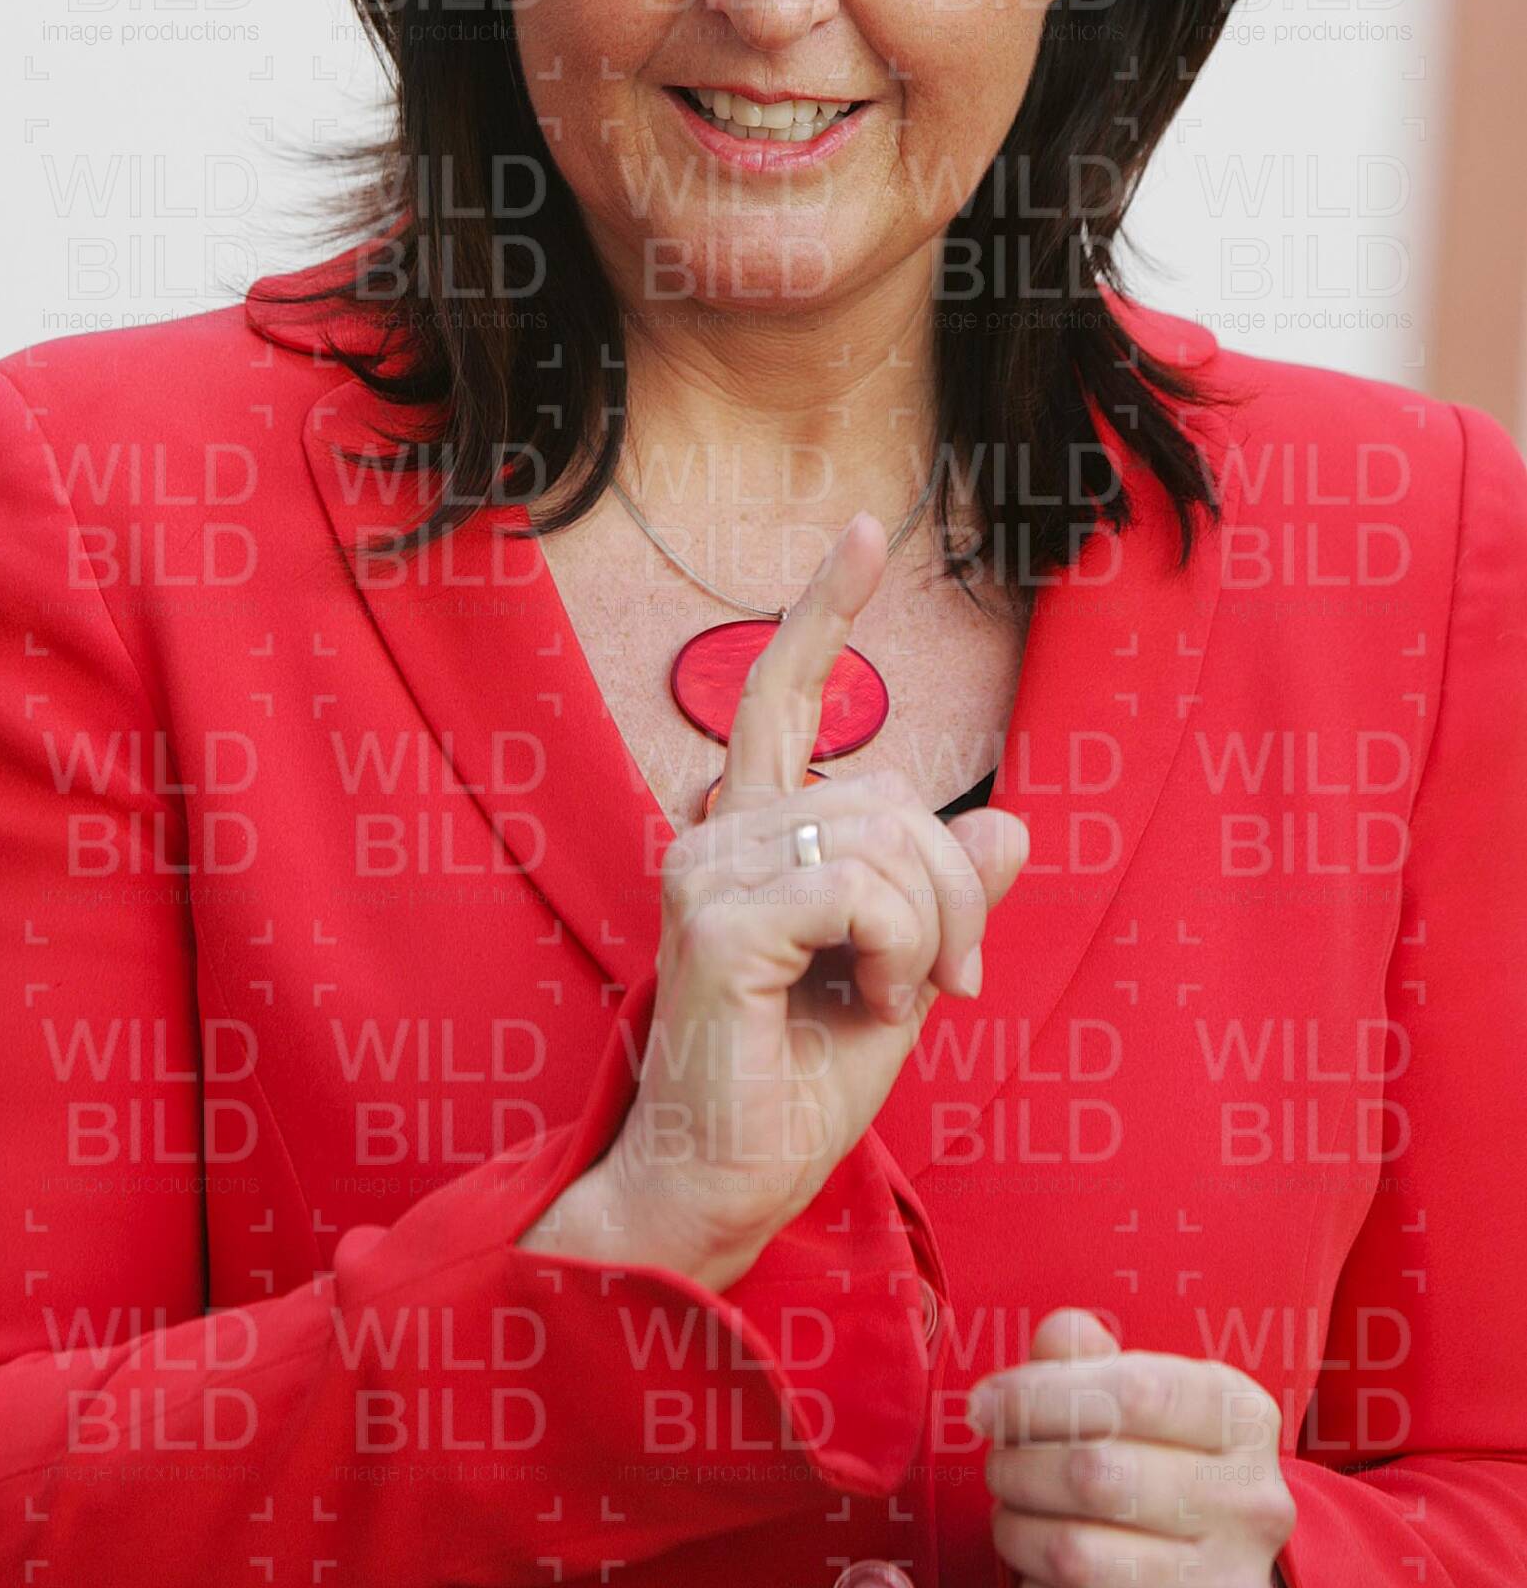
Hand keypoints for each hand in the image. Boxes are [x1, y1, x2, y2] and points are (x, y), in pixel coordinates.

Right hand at [600, 510, 1029, 1291]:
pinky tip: (867, 1008)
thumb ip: (941, 897)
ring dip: (927, 935)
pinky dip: (898, 955)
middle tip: (951, 982)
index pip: (785, 700)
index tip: (865, 527)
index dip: (825, 613)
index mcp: (751, 835)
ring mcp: (706, 870)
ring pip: (884, 838)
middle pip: (887, 795)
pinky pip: (861, 891)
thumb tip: (1009, 820)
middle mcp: (715, 834)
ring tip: (892, 1004)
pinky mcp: (718, 920)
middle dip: (950, 890)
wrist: (726, 1186)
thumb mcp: (902, 976)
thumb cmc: (798, 1085)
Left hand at [970, 1307, 1296, 1585]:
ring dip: (1017, 1526)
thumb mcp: (1143, 1388)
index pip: (1135, 1391)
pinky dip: (1034, 1574)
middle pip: (1097, 1474)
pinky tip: (1037, 1552)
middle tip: (997, 1459)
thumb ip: (1092, 1358)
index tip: (987, 1402)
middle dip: (1020, 1463)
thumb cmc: (1161, 1450)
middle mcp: (1247, 1500)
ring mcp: (1224, 1577)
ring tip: (1011, 1507)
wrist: (1212, 1549)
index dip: (1041, 1393)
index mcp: (1240, 1415)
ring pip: (1077, 1552)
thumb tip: (1057, 1337)